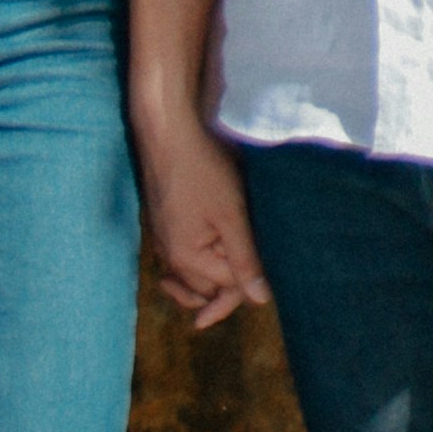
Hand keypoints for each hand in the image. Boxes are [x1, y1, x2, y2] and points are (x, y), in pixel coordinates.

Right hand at [133, 88, 268, 333]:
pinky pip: (176, 260)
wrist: (167, 131)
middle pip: (203, 290)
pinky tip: (203, 262)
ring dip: (206, 286)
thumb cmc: (203, 170)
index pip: (225, 289)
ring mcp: (161, 239)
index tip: (273, 283)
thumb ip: (245, 259)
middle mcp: (169, 255)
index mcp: (186, 258)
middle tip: (255, 286)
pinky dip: (191, 269)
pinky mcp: (160, 224)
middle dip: (227, 291)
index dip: (250, 287)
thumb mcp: (232, 215)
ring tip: (225, 292)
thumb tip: (258, 300)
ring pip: (187, 279)